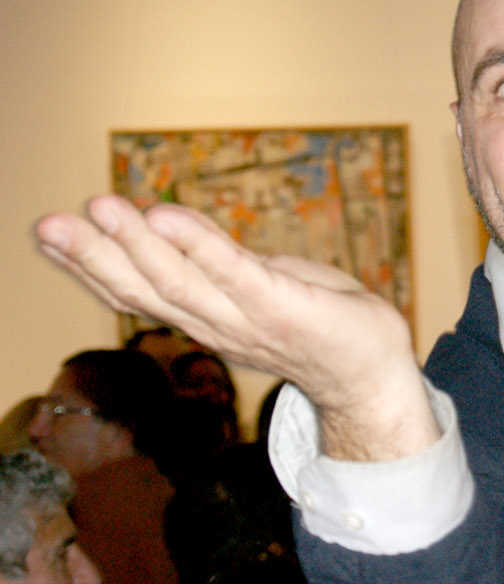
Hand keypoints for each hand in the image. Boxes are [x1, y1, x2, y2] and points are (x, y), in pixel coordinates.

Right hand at [34, 196, 437, 459]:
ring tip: (99, 208)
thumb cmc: (323, 322)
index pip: (140, 292)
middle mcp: (216, 325)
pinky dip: (199, 247)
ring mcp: (248, 321)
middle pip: (144, 290)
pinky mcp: (284, 309)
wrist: (376, 374)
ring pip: (179, 284)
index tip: (49, 232)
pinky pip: (236, 275)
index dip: (92, 264)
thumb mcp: (264, 285)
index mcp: (207, 318)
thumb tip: (180, 234)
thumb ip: (222, 265)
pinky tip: (166, 218)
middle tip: (46, 223)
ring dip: (136, 245)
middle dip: (93, 256)